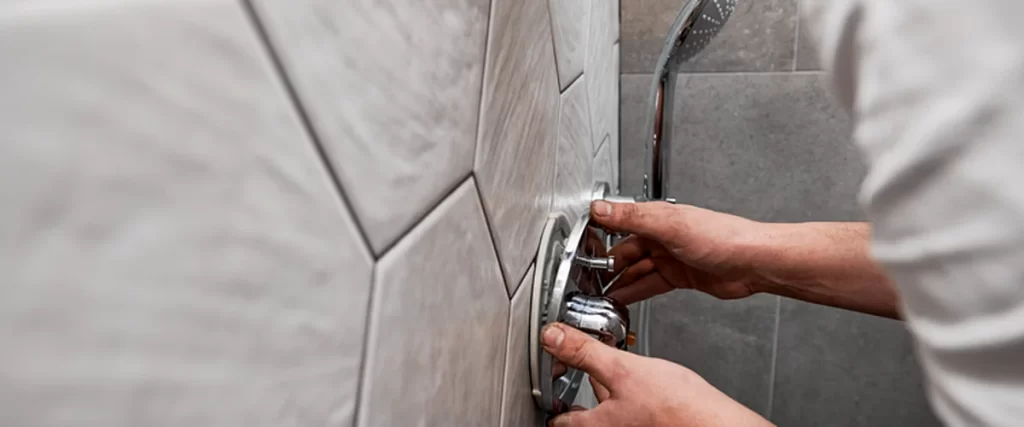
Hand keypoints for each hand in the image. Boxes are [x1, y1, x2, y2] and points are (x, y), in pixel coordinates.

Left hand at [542, 322, 772, 426]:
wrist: (717, 424)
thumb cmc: (677, 408)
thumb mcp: (623, 370)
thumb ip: (585, 354)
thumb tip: (553, 337)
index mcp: (598, 426)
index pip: (563, 422)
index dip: (555, 406)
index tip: (551, 398)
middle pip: (589, 417)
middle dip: (585, 397)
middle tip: (578, 384)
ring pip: (614, 412)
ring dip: (612, 393)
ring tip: (614, 375)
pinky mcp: (656, 425)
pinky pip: (636, 412)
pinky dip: (634, 397)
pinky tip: (647, 385)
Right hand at [591, 200, 767, 303]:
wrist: (754, 262)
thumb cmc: (724, 238)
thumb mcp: (670, 225)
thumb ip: (632, 217)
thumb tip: (600, 208)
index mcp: (657, 218)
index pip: (618, 224)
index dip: (598, 237)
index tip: (580, 249)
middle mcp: (662, 236)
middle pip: (624, 252)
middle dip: (606, 267)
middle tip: (588, 281)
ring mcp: (671, 257)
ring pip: (636, 270)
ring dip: (619, 282)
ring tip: (600, 295)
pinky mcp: (680, 276)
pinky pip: (650, 284)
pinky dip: (635, 292)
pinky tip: (623, 298)